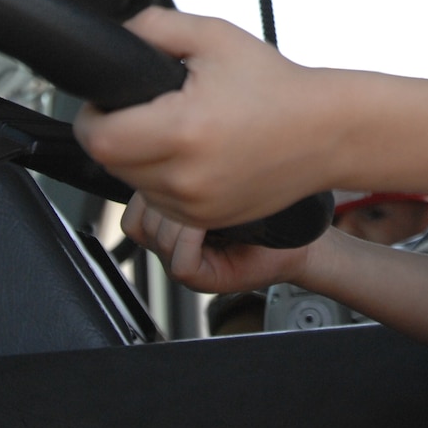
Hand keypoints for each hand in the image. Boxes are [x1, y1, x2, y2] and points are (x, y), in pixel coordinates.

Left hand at [75, 8, 337, 227]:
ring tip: (176, 130)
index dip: (92, 116)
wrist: (325, 132)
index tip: (104, 102)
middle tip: (146, 109)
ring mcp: (196, 206)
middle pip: (111, 162)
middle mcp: (187, 177)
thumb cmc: (276, 86)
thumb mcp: (214, 37)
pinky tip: (193, 154)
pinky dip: (163, 179)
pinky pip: (160, 202)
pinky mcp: (206, 220)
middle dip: (116, 133)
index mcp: (184, 130)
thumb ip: (155, 27)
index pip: (99, 138)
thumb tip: (117, 40)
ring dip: (138, 159)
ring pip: (132, 185)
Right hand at [122, 192, 318, 294]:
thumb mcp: (223, 186)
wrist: (296, 245)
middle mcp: (172, 248)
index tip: (175, 174)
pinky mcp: (202, 280)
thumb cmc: (265, 216)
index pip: (131, 213)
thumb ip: (192, 175)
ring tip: (208, 209)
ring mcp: (184, 266)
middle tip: (198, 191)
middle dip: (165, 201)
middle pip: (140, 222)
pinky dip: (193, 238)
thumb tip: (169, 147)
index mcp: (171, 226)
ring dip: (181, 218)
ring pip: (158, 240)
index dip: (147, 192)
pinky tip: (211, 226)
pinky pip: (180, 260)